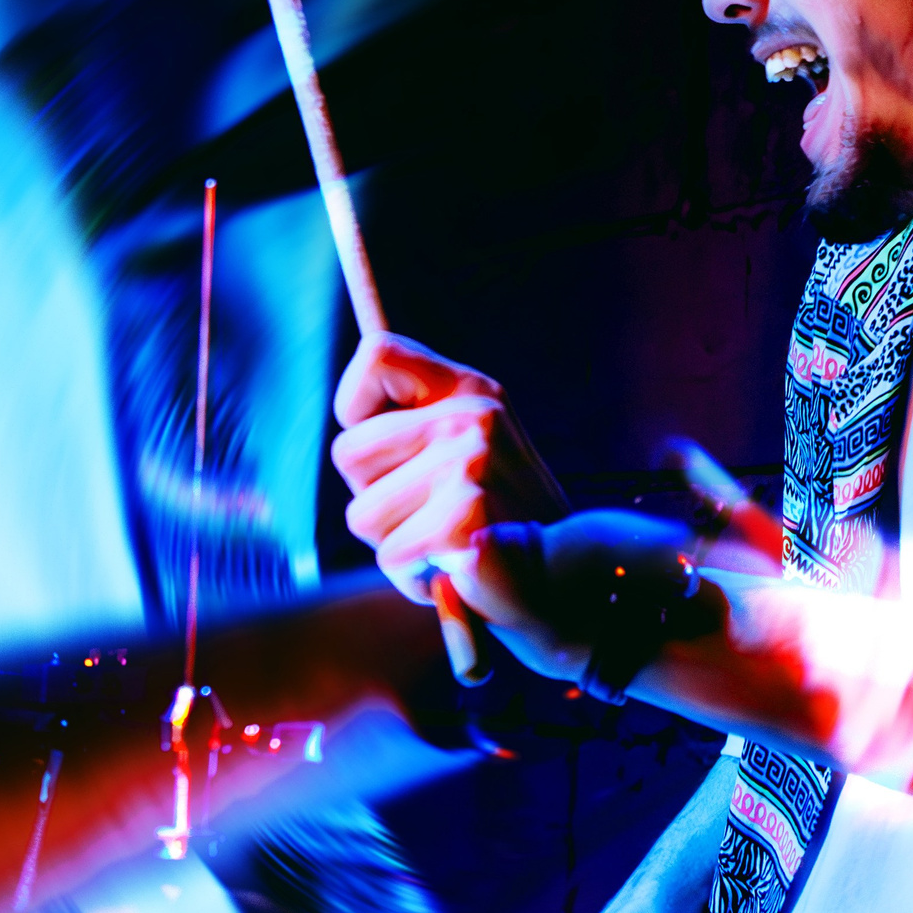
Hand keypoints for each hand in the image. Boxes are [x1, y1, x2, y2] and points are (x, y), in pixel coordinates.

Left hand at [332, 333, 565, 603]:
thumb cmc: (495, 521)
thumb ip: (411, 408)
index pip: (376, 356)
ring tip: (445, 545)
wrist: (563, 584)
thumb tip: (362, 328)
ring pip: (362, 515)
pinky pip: (391, 556)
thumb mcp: (460, 446)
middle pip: (349, 453)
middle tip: (432, 514)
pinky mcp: (467, 518)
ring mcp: (473, 464)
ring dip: (395, 545)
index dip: (357, 408)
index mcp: (471, 389)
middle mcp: (475, 416)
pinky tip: (455, 571)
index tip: (391, 448)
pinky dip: (415, 577)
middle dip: (374, 497)